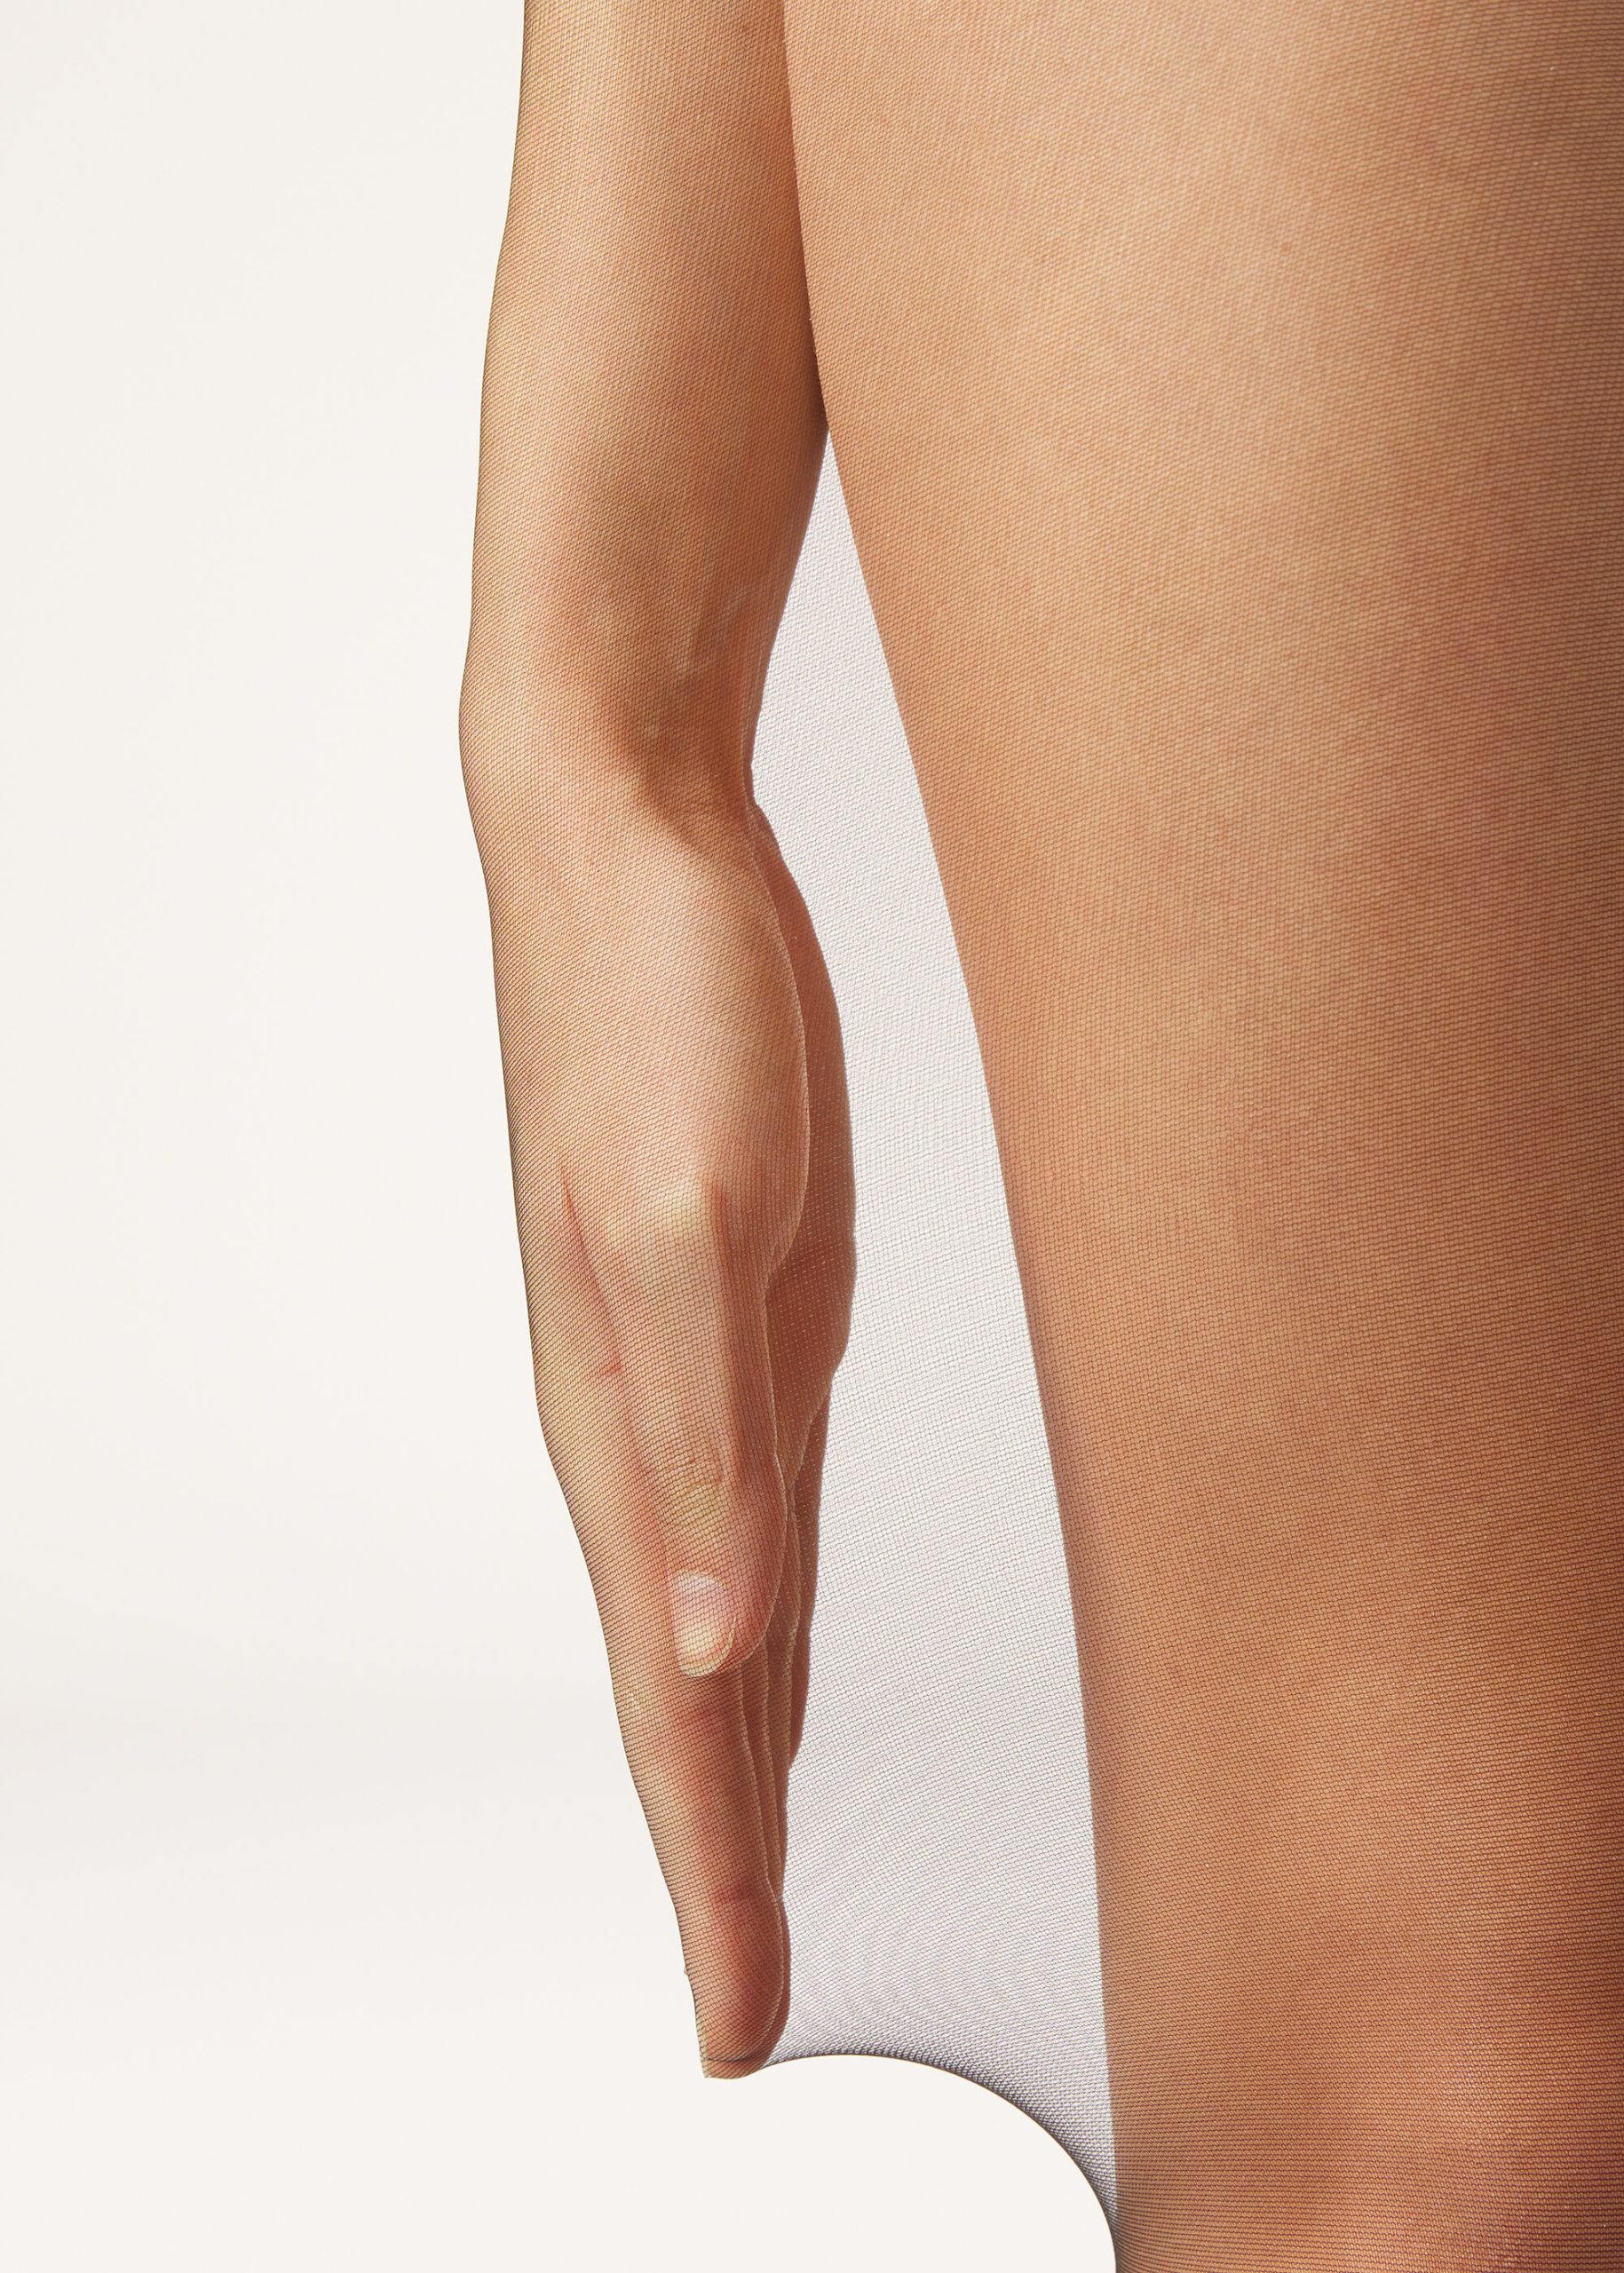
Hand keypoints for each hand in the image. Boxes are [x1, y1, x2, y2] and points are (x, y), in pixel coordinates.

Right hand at [482, 778, 854, 2074]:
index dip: (709, 1865)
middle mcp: (655, 1420)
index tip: (734, 2015)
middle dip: (718, 1851)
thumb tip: (709, 1633)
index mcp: (631, 1423)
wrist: (634, 853)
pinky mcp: (744, 1301)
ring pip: (724, 1609)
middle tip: (746, 1993)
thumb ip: (702, 1430)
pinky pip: (759, 1503)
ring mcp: (697, 1365)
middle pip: (692, 1687)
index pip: (678, 1699)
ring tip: (756, 1865)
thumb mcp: (693, 1216)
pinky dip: (769, 1614)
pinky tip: (776, 1647)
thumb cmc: (651, 1011)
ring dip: (740, 1749)